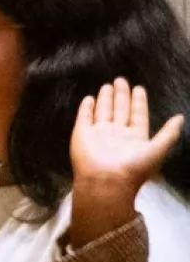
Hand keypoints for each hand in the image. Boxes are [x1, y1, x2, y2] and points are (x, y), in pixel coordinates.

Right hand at [65, 78, 181, 246]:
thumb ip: (169, 133)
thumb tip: (181, 117)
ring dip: (106, 99)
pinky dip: (86, 108)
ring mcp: (99, 133)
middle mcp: (117, 133)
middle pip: (120, 110)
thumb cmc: (134, 167)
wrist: (106, 181)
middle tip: (121, 80)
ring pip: (103, 111)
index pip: (137, 114)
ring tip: (108, 85)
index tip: (139, 88)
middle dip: (121, 95)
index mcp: (135, 137)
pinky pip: (84, 118)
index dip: (138, 102)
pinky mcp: (82, 134)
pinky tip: (89, 99)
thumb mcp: (158, 149)